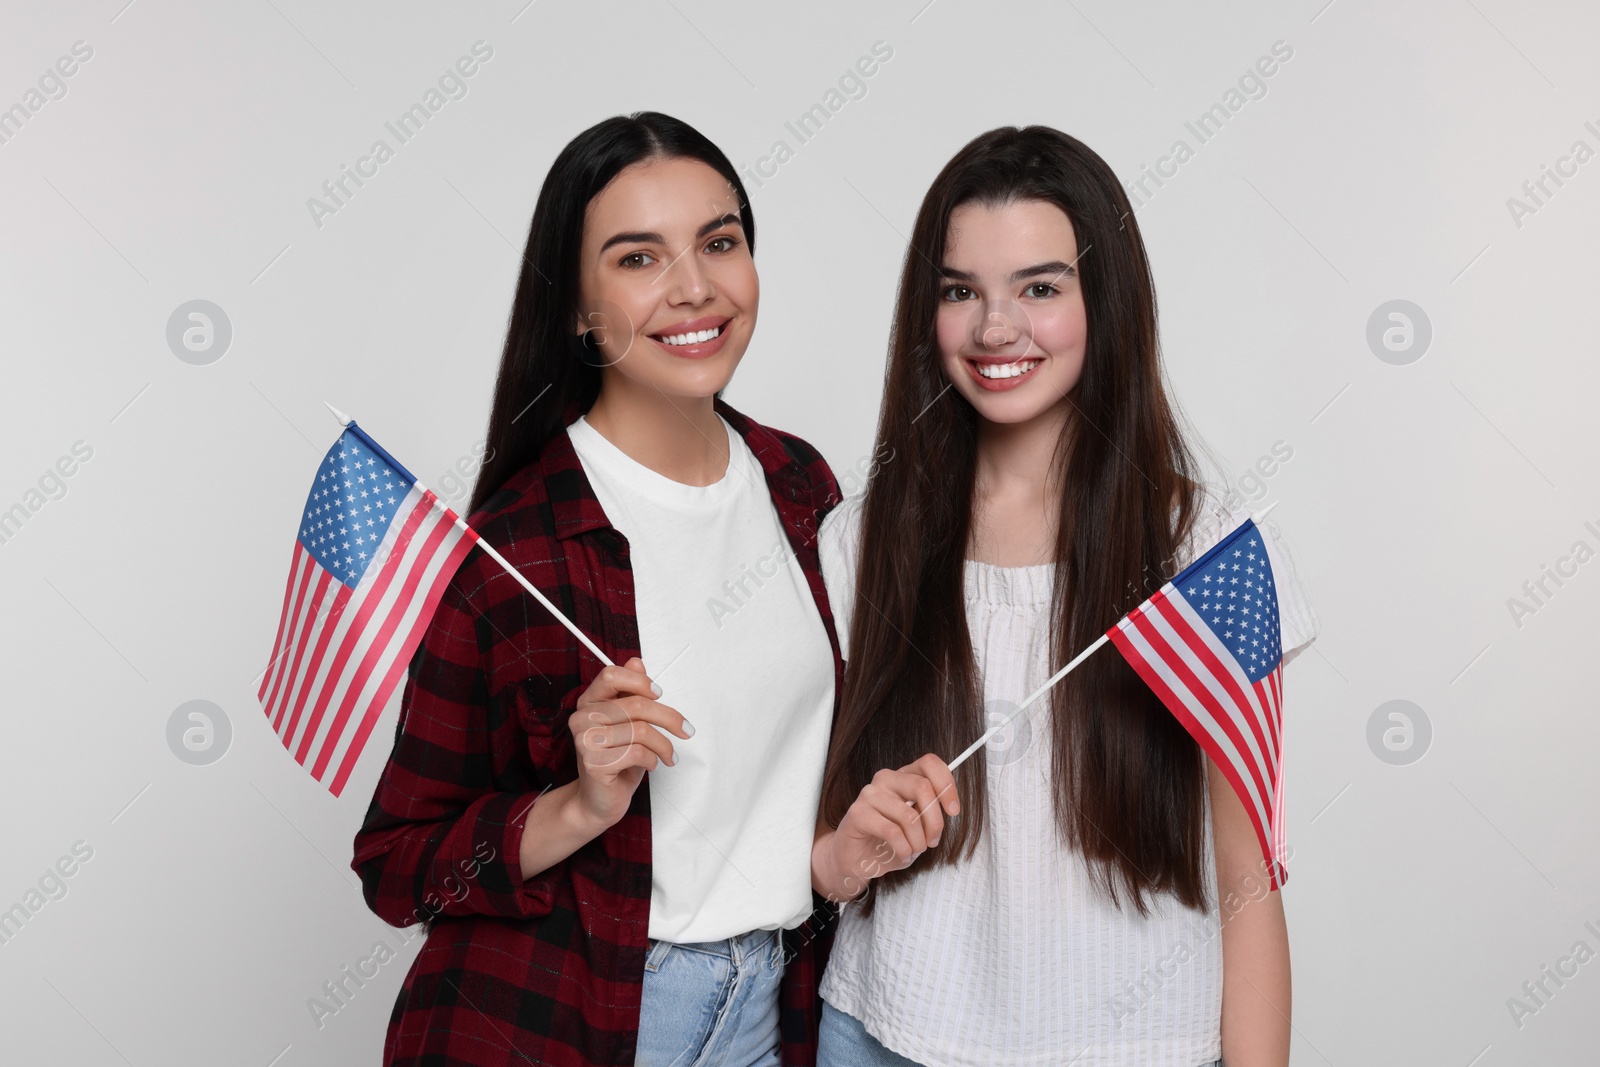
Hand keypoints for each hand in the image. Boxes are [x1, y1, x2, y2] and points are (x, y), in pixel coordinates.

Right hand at [568, 657, 692, 830]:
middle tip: (686, 731)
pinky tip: (652, 765)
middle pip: (636, 705)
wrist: (599, 800)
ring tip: (668, 755)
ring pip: (641, 731)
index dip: (640, 682)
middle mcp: (582, 718)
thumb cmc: (616, 761)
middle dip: (670, 718)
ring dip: (664, 745)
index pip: (611, 675)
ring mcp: (585, 741)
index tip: (660, 694)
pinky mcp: (593, 764)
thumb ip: (631, 694)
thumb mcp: (628, 724)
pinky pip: (637, 752)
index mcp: (589, 702)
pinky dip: (653, 760)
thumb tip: (637, 662)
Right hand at [819, 754, 959, 900]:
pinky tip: (901, 854)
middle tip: (933, 841)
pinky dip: (903, 848)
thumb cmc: (891, 841)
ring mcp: (869, 794)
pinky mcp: (858, 813)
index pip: (929, 763)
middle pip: (922, 786)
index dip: (947, 784)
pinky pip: (892, 831)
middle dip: (935, 821)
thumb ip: (932, 811)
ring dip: (918, 842)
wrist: (858, 860)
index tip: (953, 810)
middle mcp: (886, 779)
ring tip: (913, 851)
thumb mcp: (919, 826)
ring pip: (909, 815)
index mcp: (903, 776)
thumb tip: (948, 806)